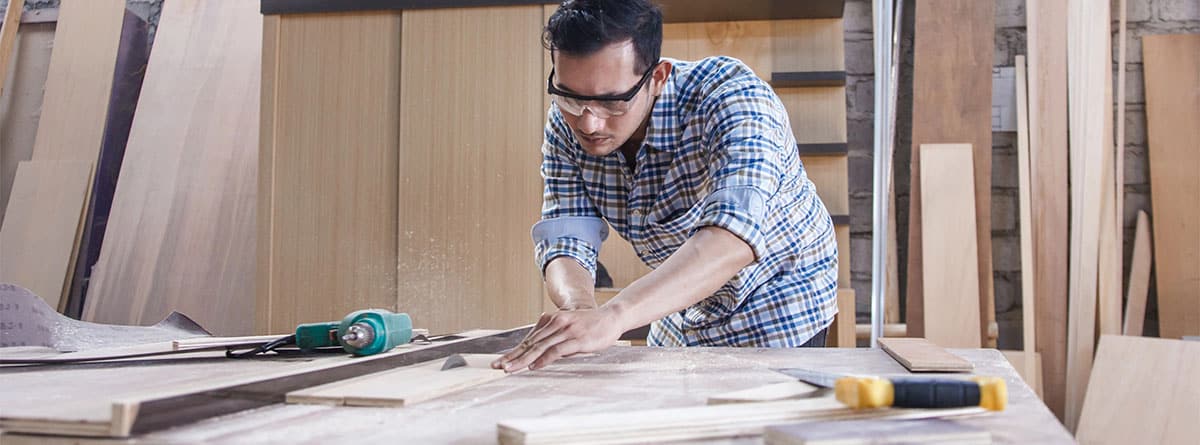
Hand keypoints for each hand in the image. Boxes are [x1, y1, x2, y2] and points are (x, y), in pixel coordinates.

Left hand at [491, 306, 623, 372]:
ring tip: (510, 369)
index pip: (529, 339)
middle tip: (497, 367)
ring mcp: (565, 331)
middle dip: (512, 356)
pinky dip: (543, 359)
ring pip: (539, 348)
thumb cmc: (589, 325)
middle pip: (530, 343)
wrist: (611, 317)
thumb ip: (553, 338)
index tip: (500, 362)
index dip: (513, 352)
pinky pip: (556, 351)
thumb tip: (537, 354)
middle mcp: (555, 323)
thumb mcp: (567, 327)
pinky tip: (534, 367)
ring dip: (523, 360)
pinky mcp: (575, 339)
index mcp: (551, 320)